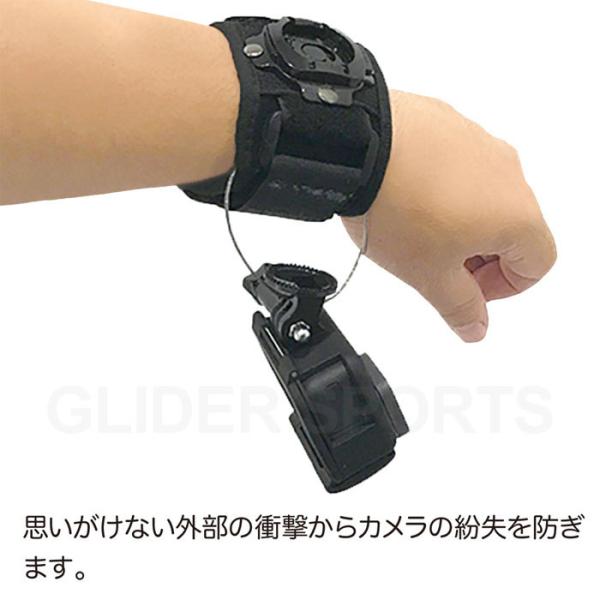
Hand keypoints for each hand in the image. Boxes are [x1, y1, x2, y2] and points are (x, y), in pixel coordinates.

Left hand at [343, 91, 555, 341]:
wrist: (356, 146)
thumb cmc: (396, 207)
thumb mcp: (428, 275)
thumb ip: (459, 306)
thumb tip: (476, 326)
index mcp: (517, 215)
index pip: (538, 264)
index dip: (505, 287)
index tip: (467, 290)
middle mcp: (508, 174)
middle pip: (512, 229)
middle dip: (480, 257)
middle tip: (437, 266)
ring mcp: (480, 143)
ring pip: (485, 196)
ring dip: (460, 223)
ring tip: (414, 231)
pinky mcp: (450, 124)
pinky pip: (458, 167)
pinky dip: (442, 190)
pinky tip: (405, 198)